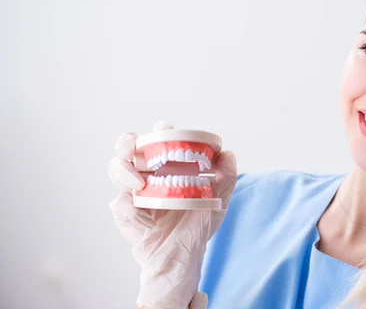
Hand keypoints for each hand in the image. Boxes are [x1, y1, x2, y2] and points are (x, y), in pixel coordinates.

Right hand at [108, 121, 236, 308]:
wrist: (182, 258)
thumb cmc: (196, 225)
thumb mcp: (217, 201)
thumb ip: (226, 177)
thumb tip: (228, 154)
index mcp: (167, 165)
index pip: (159, 139)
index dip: (159, 130)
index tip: (164, 130)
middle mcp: (147, 173)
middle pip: (127, 147)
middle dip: (127, 142)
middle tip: (134, 146)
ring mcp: (133, 191)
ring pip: (116, 168)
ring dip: (122, 170)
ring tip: (138, 183)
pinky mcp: (125, 212)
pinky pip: (118, 202)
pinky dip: (126, 205)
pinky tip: (137, 211)